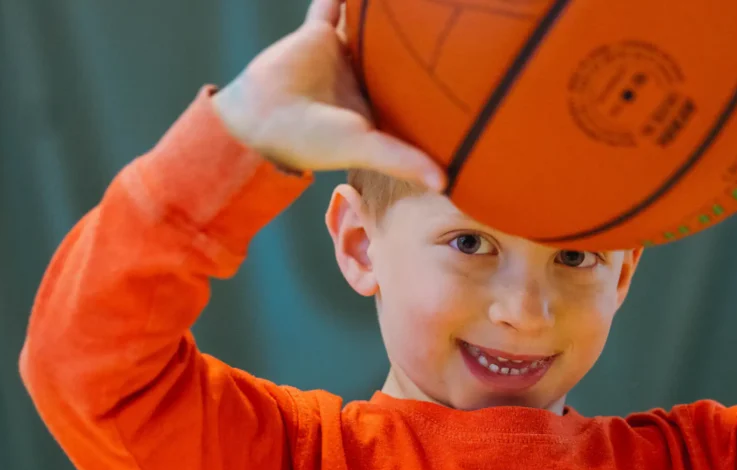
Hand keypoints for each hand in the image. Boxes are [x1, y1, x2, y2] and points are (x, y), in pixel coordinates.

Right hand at [212, 0, 445, 189]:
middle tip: (457, 22)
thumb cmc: (313, 141)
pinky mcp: (318, 35)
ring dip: (386, 13)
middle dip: (421, 39)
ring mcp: (341, 55)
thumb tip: (446, 183)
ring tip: (417, 3)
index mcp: (379, 104)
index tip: (476, 70)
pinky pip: (331, 5)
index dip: (440, 81)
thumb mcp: (365, 147)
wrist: (260, 119)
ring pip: (370, 27)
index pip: (416, 88)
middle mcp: (364, 78)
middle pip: (399, 54)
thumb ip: (403, 160)